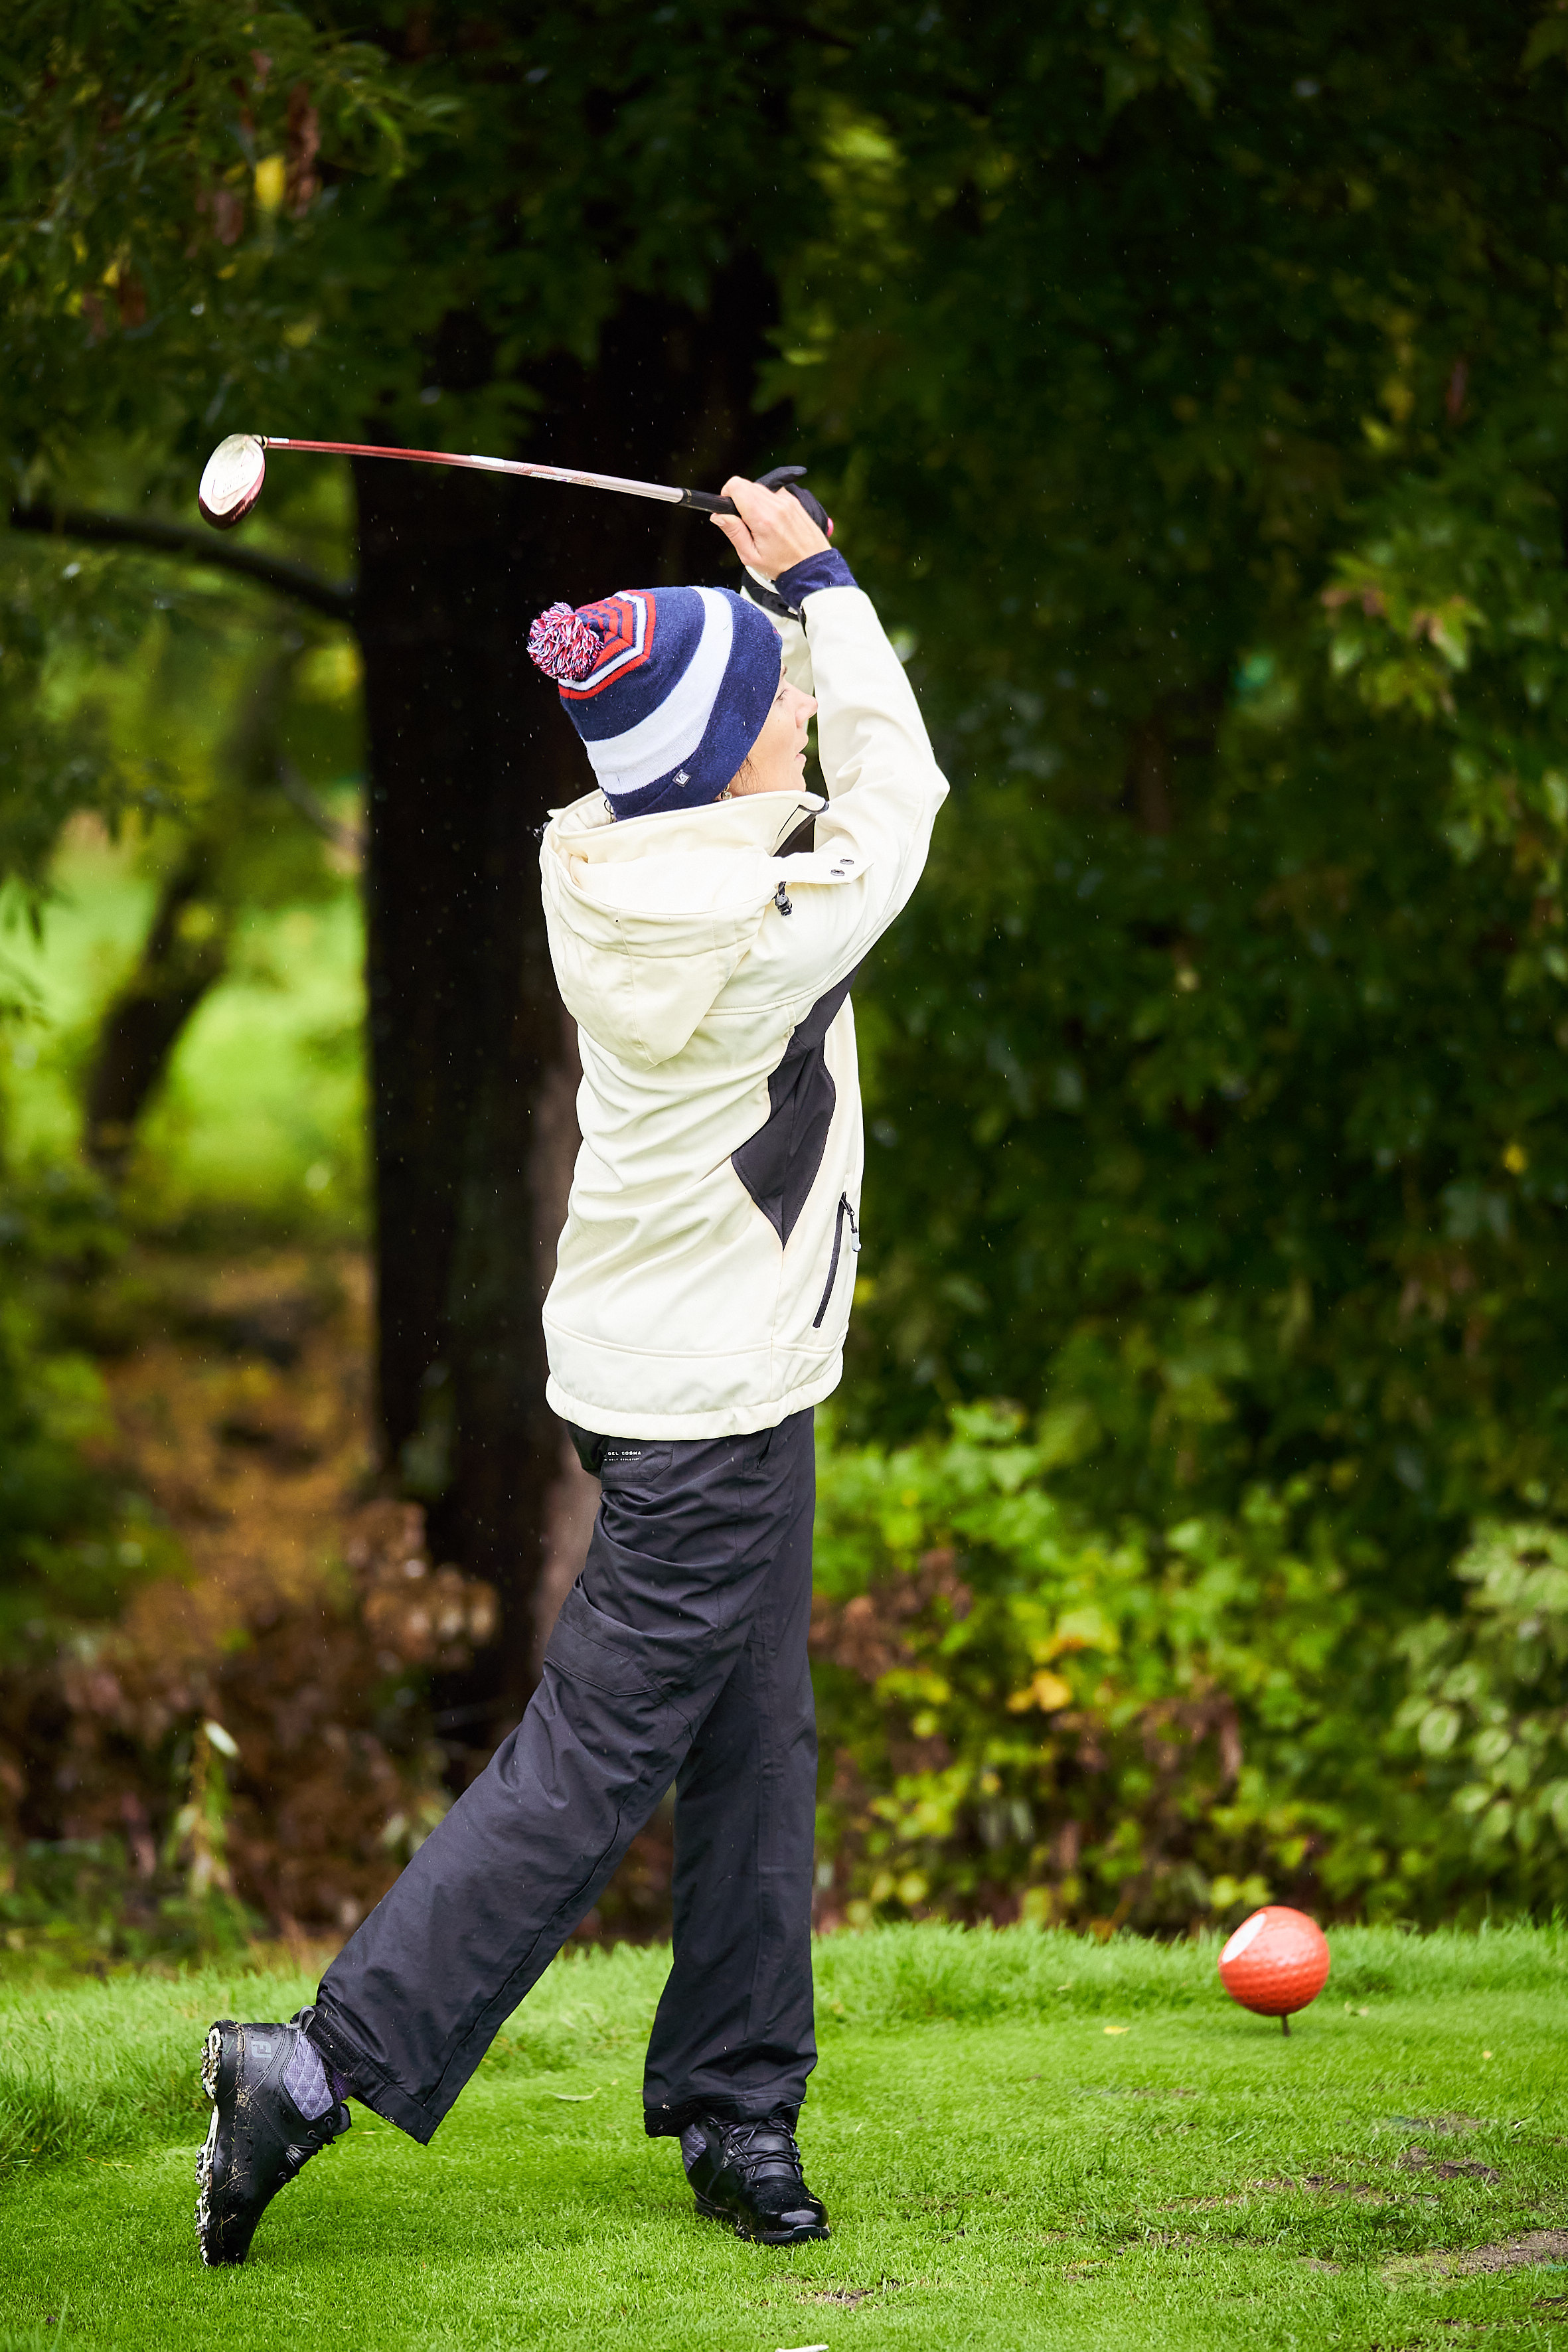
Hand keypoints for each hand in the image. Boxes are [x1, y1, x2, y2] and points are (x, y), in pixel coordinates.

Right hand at [711, 474, 830, 577]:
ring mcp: (787, 500)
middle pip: (746, 485)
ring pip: (759, 488)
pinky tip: (772, 521)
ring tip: (761, 525)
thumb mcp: (751, 556)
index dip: (727, 495)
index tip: (729, 511)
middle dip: (739, 500)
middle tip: (746, 523)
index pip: (736, 486)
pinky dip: (767, 503)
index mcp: (762, 517)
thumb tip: (718, 515)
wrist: (812, 567)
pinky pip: (773, 493)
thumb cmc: (782, 565)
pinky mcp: (794, 501)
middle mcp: (776, 504)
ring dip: (754, 502)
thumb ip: (733, 532)